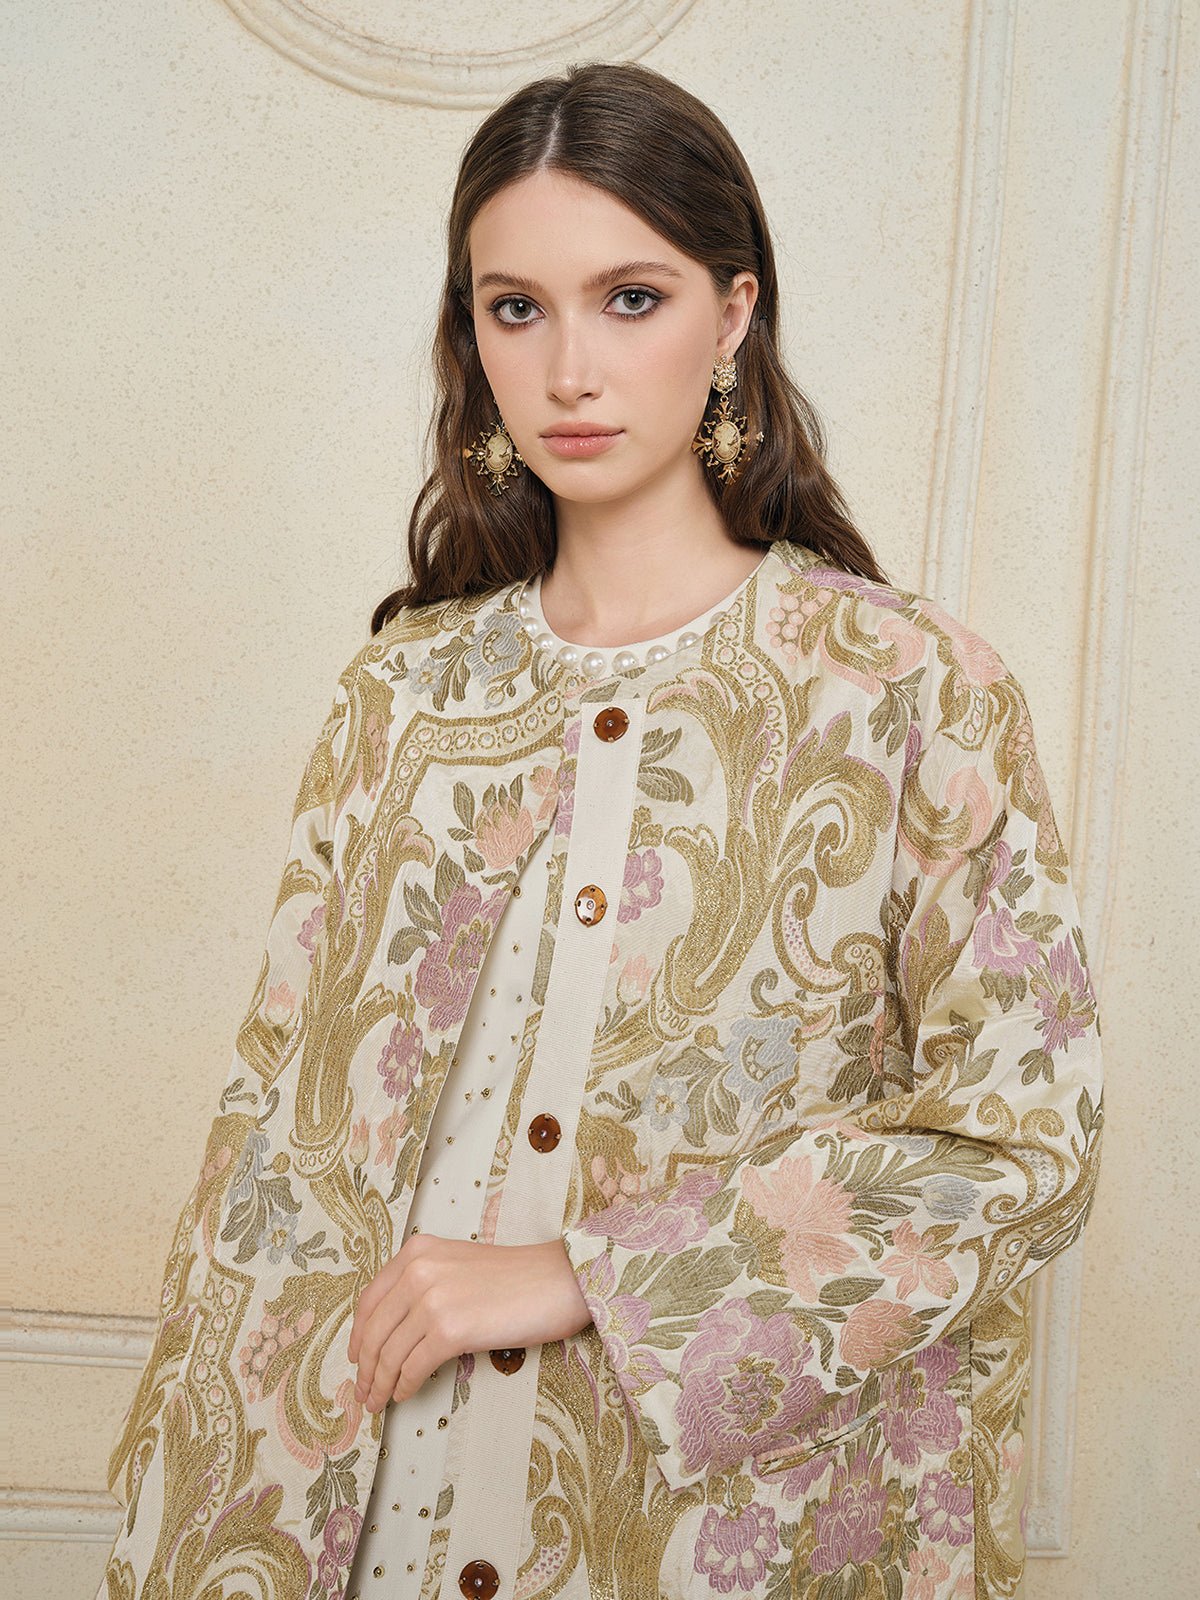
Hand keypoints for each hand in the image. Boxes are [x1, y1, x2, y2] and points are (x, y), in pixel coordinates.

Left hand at [348, 1234, 593, 1412]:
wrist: (559, 1279)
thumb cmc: (517, 1277)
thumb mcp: (458, 1265)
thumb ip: (424, 1284)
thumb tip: (395, 1330)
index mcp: (417, 1251)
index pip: (370, 1300)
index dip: (358, 1335)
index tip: (357, 1357)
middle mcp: (419, 1270)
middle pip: (373, 1331)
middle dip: (365, 1367)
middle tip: (363, 1391)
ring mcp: (433, 1299)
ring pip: (389, 1354)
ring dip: (380, 1384)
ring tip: (379, 1401)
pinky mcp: (451, 1329)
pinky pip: (413, 1367)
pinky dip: (404, 1386)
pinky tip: (405, 1394)